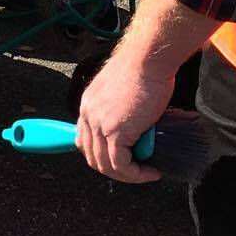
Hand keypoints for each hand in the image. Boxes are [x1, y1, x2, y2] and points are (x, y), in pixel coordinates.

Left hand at [76, 49, 174, 183]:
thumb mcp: (122, 92)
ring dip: (127, 175)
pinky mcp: (115, 131)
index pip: (85, 141)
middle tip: (137, 171)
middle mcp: (88, 115)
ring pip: (105, 166)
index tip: (123, 161)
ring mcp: (99, 124)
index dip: (102, 156)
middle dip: (115, 170)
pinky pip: (120, 165)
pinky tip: (150, 171)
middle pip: (92, 157)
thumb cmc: (143, 70)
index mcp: (88, 105)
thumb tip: (135, 129)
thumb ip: (119, 111)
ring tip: (146, 173)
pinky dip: (135, 174)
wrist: (148, 60)